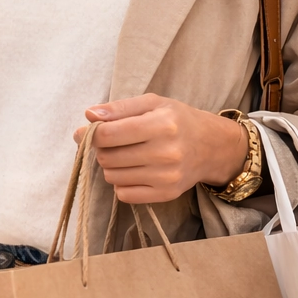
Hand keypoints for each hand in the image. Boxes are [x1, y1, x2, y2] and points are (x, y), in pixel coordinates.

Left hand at [74, 94, 249, 203]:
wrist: (212, 147)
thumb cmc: (178, 120)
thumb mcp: (152, 103)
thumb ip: (118, 108)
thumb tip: (89, 114)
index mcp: (162, 125)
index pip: (109, 134)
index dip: (90, 133)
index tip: (85, 131)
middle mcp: (166, 153)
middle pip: (107, 157)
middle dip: (102, 149)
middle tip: (112, 142)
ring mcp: (167, 177)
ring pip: (112, 176)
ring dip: (110, 166)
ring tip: (124, 155)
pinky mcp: (167, 194)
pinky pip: (124, 195)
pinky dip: (121, 183)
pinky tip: (132, 171)